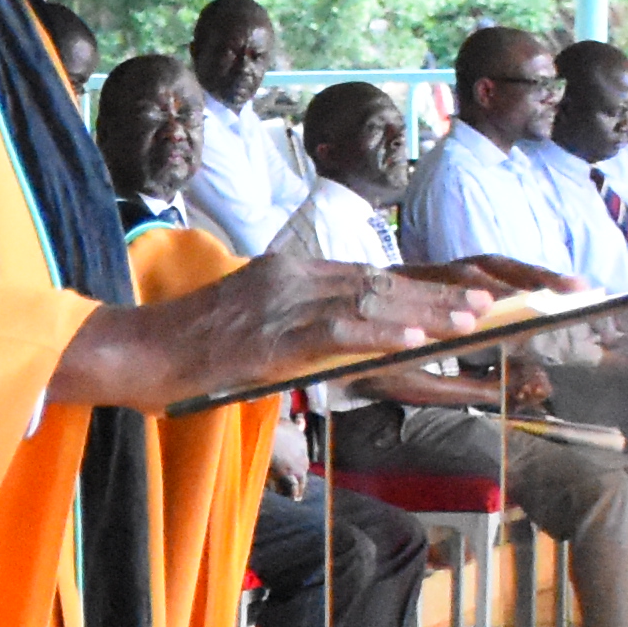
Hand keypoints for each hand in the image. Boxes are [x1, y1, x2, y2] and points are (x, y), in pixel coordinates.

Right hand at [47, 226, 568, 409]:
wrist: (130, 353)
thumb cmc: (187, 353)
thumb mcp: (256, 334)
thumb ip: (303, 334)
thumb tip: (353, 349)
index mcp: (293, 273)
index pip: (376, 274)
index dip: (431, 285)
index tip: (477, 296)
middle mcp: (294, 275)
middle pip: (386, 280)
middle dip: (446, 294)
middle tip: (497, 304)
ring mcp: (280, 301)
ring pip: (370, 299)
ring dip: (428, 311)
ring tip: (474, 321)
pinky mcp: (268, 333)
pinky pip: (335, 329)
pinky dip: (381, 333)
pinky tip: (417, 340)